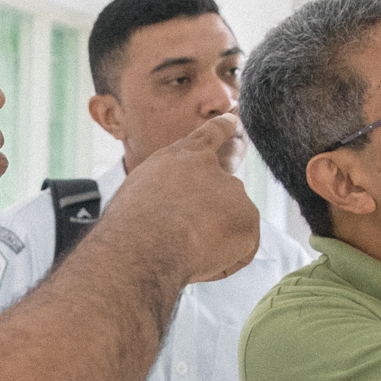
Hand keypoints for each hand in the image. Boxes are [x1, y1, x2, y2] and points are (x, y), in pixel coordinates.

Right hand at [94, 115, 259, 284]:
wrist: (146, 240)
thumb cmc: (131, 223)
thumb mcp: (141, 193)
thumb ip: (166, 192)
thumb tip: (178, 212)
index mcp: (184, 156)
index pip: (210, 134)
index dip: (223, 126)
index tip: (234, 118)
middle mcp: (214, 168)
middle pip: (226, 193)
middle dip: (213, 216)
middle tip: (185, 235)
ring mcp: (235, 192)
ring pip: (231, 227)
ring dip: (212, 242)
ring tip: (183, 248)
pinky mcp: (248, 220)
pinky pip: (240, 251)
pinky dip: (224, 263)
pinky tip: (199, 260)